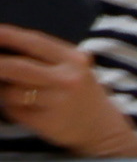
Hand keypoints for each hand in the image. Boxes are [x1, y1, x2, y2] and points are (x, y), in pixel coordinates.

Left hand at [0, 21, 136, 156]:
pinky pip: (14, 111)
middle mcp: (67, 78)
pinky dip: (10, 109)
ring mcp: (57, 102)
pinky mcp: (47, 122)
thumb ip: (44, 58)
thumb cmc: (80, 92)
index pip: (35, 42)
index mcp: (73, 59)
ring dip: (3, 92)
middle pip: (18, 67)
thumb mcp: (73, 68)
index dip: (8, 35)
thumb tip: (4, 50)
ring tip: (13, 93)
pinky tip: (24, 108)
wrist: (101, 126)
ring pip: (11, 93)